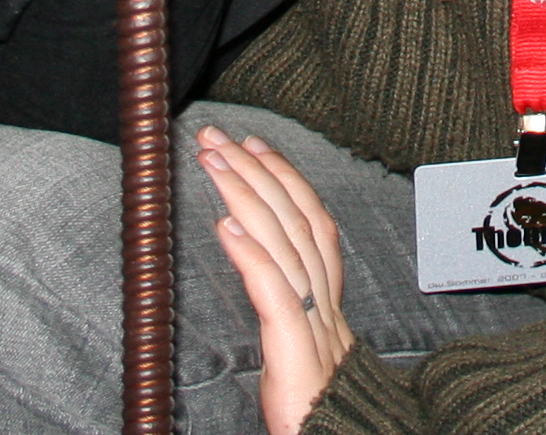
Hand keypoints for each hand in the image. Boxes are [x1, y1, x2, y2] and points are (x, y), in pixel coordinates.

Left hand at [200, 125, 353, 434]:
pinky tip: (228, 224)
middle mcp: (326, 308)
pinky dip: (252, 254)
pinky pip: (276, 294)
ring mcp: (314, 329)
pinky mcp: (297, 354)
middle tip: (219, 137)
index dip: (285, 181)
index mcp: (328, 307)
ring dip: (248, 196)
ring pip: (285, 246)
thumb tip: (249, 253)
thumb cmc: (314, 412)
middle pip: (296, 223)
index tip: (254, 146)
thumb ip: (284, 307)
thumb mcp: (297, 351)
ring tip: (217, 162)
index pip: (311, 226)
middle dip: (257, 173)